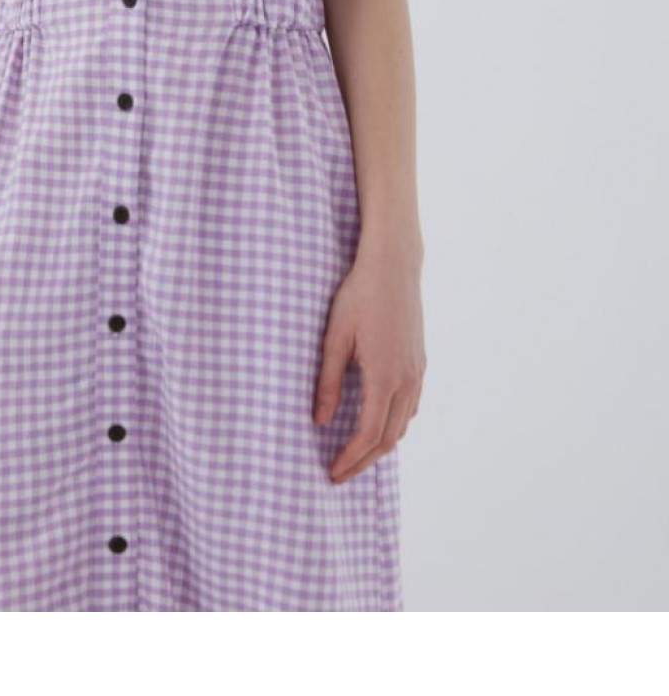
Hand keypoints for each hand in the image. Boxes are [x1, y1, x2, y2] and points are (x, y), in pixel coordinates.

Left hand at [312, 238, 425, 482]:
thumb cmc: (358, 297)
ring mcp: (417, 371)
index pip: (368, 434)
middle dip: (364, 461)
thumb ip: (328, 381)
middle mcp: (407, 380)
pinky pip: (411, 406)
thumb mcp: (335, 338)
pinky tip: (379, 422)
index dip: (350, 458)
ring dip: (380, 445)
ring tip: (356, 454)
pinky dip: (395, 424)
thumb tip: (320, 421)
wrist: (393, 267)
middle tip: (341, 473)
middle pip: (388, 438)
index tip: (333, 472)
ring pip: (403, 424)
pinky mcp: (420, 362)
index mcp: (384, 377)